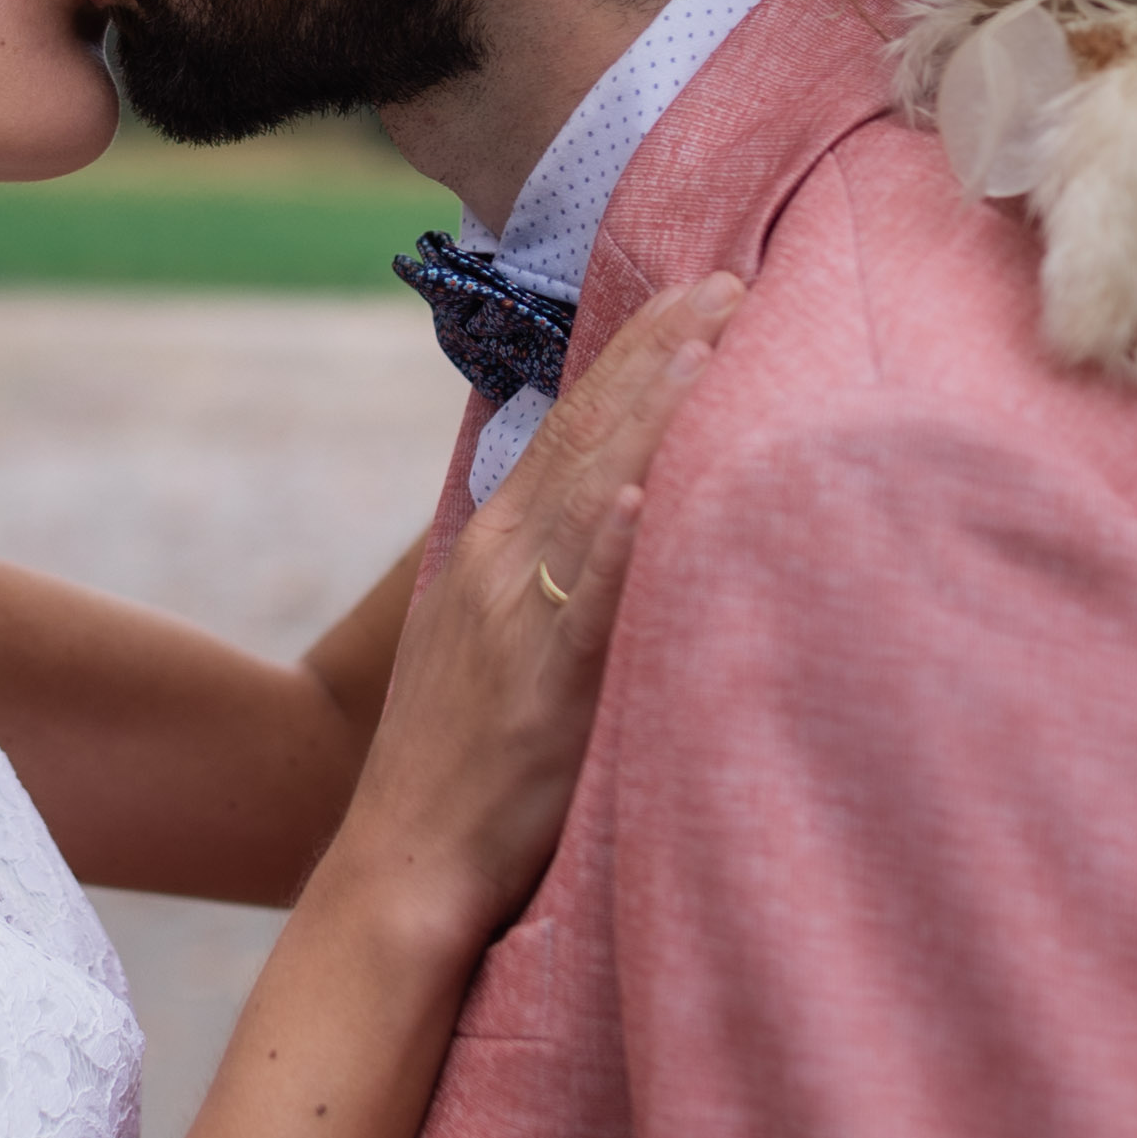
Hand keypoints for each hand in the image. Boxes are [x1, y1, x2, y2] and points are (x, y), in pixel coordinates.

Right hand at [332, 271, 739, 944]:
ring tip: (709, 343)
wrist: (404, 859)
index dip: (637, 348)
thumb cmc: (462, 754)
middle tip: (732, 278)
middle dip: (662, 348)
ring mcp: (521, 622)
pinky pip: (583, 609)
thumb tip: (617, 498)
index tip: (700, 288)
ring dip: (655, 413)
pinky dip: (612, 548)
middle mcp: (504, 562)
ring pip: (595, 494)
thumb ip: (548, 562)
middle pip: (591, 432)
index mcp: (495, 543)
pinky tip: (647, 497)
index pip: (575, 419)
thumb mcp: (492, 630)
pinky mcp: (544, 693)